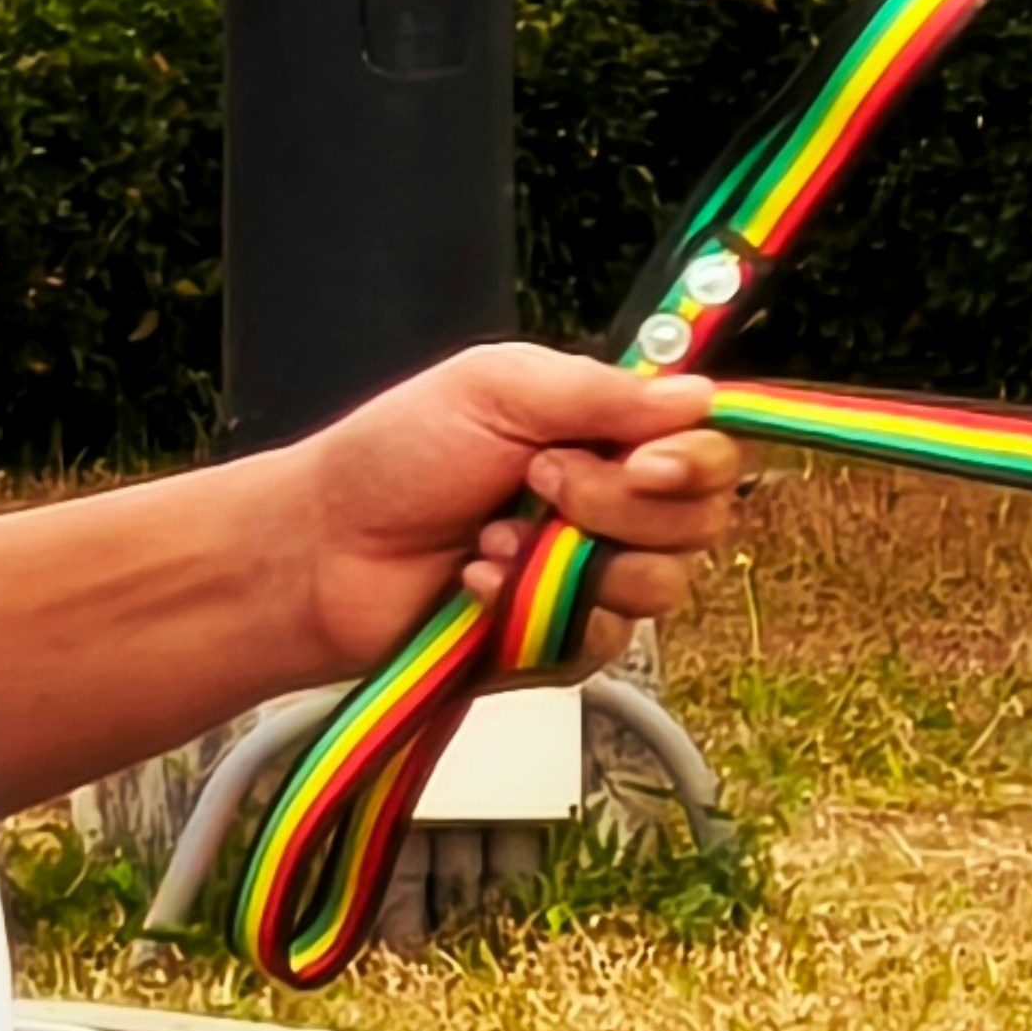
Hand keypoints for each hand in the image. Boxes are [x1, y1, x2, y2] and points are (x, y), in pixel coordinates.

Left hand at [287, 341, 734, 673]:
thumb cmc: (393, 457)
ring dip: (573, 560)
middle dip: (617, 505)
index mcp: (607, 436)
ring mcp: (593, 579)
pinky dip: (536, 610)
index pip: (709, 452)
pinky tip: (479, 586)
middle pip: (700, 522)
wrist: (321, 551)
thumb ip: (601, 392)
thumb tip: (700, 395)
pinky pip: (604, 641)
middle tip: (537, 482)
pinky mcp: (563, 643)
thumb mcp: (495, 387)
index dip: (694, 462)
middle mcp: (615, 507)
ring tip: (494, 540)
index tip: (644, 462)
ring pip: (661, 586)